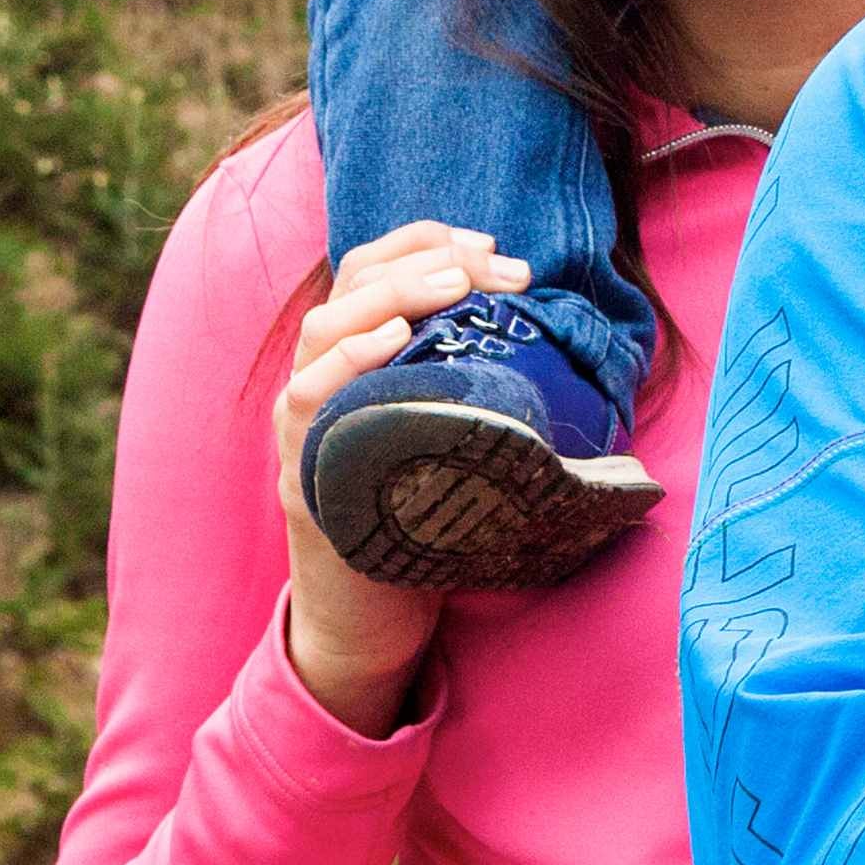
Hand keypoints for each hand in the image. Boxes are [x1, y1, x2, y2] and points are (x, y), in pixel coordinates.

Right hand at [265, 220, 511, 733]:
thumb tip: (561, 337)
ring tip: (452, 282)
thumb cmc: (424, 525)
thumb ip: (476, 387)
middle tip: (496, 262)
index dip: (425, 242)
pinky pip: (306, 403)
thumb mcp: (452, 440)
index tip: (492, 242)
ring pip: (322, 330)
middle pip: (349, 286)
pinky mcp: (304, 477)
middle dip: (424, 258)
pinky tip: (393, 340)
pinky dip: (345, 361)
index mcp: (355, 368)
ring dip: (390, 293)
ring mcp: (303, 430)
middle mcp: (318, 386)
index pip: (371, 272)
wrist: (370, 622)